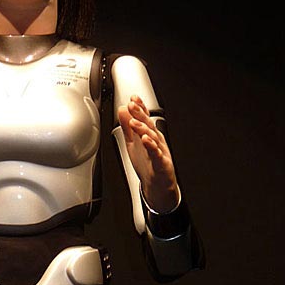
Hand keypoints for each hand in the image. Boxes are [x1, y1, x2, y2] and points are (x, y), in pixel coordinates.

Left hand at [117, 95, 178, 212]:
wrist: (157, 185)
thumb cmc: (146, 163)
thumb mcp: (133, 143)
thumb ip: (127, 127)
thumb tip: (122, 110)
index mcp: (149, 134)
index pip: (145, 118)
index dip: (140, 108)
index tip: (133, 99)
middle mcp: (156, 140)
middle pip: (148, 125)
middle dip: (140, 115)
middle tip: (132, 105)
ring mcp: (159, 151)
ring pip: (152, 138)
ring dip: (143, 129)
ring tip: (134, 122)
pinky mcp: (161, 163)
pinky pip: (156, 154)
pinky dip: (151, 146)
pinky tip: (146, 140)